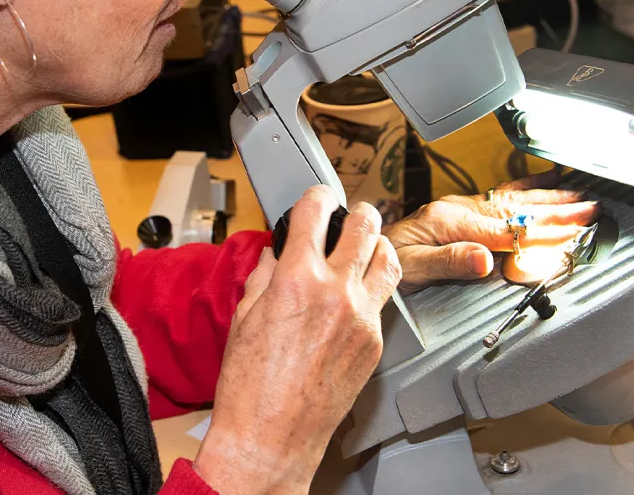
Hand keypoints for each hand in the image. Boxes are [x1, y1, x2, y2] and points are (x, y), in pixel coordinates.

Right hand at [195, 187, 399, 493]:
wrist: (271, 437)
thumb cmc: (250, 386)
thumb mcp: (244, 316)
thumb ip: (264, 275)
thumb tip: (276, 254)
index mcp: (297, 278)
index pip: (316, 211)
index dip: (317, 195)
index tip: (317, 197)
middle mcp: (336, 292)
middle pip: (365, 224)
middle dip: (355, 212)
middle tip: (347, 216)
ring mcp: (362, 318)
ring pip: (389, 258)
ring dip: (376, 245)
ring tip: (363, 248)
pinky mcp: (375, 344)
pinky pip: (382, 301)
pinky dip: (369, 290)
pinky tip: (354, 297)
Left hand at [386, 169, 600, 291]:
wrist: (365, 249)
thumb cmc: (386, 260)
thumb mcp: (411, 268)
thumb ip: (449, 262)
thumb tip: (484, 259)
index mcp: (451, 222)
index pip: (505, 231)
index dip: (539, 234)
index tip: (568, 233)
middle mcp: (460, 210)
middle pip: (517, 211)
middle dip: (556, 210)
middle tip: (589, 209)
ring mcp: (463, 208)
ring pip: (514, 200)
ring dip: (548, 198)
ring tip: (579, 195)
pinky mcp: (464, 211)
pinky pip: (502, 196)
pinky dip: (527, 188)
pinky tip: (544, 182)